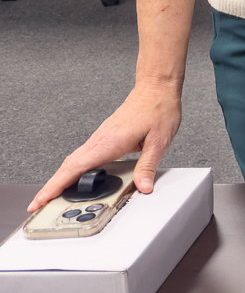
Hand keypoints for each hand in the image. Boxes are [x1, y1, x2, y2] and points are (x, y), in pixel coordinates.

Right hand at [28, 80, 182, 211]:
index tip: (42, 198)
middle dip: (50, 186)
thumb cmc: (158, 108)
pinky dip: (72, 168)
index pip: (76, 167)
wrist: (156, 87)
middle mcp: (100, 139)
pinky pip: (82, 155)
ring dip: (60, 178)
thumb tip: (143, 186)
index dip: (57, 185)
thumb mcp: (159, 141)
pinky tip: (73, 177)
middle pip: (68, 166)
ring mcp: (100, 136)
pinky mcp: (105, 135)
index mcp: (109, 141)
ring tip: (50, 196)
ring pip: (73, 160)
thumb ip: (148, 165)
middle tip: (37, 204)